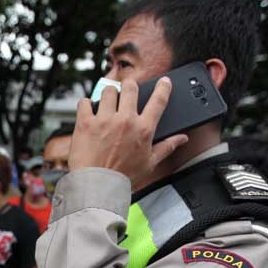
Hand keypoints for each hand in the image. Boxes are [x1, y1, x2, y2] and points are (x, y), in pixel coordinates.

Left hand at [69, 77, 188, 183]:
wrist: (98, 186)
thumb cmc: (123, 177)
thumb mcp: (150, 163)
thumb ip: (167, 147)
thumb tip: (182, 138)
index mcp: (144, 129)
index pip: (158, 101)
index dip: (163, 87)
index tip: (164, 81)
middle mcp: (125, 120)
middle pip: (131, 88)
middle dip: (130, 86)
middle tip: (127, 91)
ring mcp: (104, 120)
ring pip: (108, 91)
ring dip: (109, 94)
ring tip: (107, 103)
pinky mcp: (86, 123)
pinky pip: (85, 102)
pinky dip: (86, 104)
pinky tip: (89, 110)